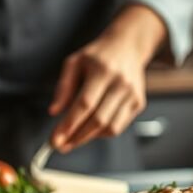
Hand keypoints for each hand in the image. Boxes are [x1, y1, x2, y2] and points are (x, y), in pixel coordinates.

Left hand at [49, 4, 166, 152]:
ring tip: (72, 139)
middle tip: (60, 145)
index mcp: (102, 70)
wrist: (128, 46)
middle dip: (76, 137)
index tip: (55, 139)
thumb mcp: (74, 63)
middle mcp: (121, 83)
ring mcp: (132, 94)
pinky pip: (117, 126)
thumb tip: (54, 112)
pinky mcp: (138, 103)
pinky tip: (90, 130)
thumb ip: (63, 87)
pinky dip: (101, 133)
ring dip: (88, 138)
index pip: (85, 104)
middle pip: (98, 119)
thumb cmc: (97, 56)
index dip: (69, 124)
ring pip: (109, 127)